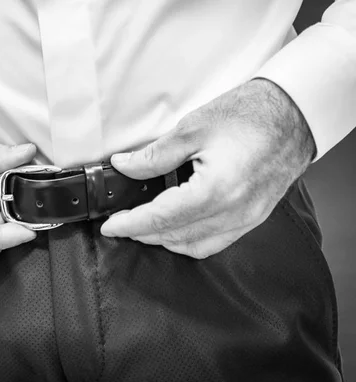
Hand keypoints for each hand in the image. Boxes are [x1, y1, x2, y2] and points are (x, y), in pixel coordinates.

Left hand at [100, 79, 314, 258]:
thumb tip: (125, 166)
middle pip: (175, 236)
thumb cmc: (250, 115)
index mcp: (216, 190)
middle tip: (121, 223)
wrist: (294, 114)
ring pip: (194, 246)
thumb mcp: (193, 129)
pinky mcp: (253, 218)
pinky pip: (215, 242)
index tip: (110, 226)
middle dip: (143, 233)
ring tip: (144, 225)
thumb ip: (154, 155)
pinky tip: (176, 229)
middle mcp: (233, 212)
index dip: (131, 224)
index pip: (161, 218)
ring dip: (164, 240)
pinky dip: (189, 241)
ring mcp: (246, 219)